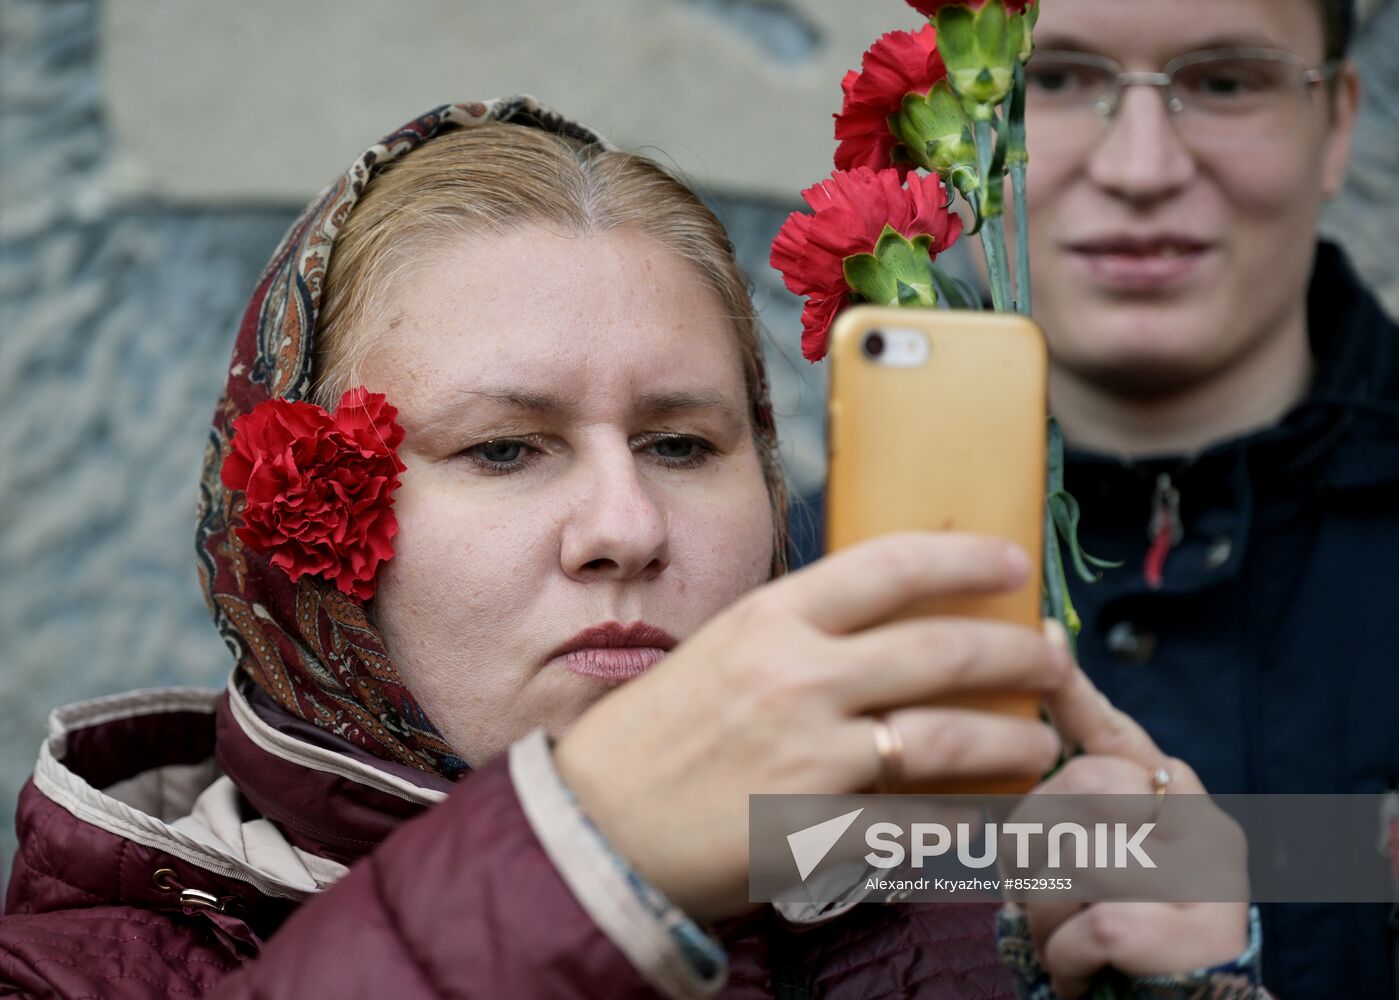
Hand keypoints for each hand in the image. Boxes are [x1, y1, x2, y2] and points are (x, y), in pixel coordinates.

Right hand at [553, 532, 1069, 921]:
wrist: (597, 828)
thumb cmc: (651, 736)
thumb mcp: (719, 652)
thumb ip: (798, 633)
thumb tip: (884, 617)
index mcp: (769, 620)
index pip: (890, 566)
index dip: (965, 558)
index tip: (1012, 561)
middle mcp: (797, 677)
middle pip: (941, 649)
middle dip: (1016, 651)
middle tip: (1053, 655)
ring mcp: (812, 756)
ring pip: (949, 737)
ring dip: (1011, 739)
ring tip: (1039, 740)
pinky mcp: (819, 830)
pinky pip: (919, 821)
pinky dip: (964, 818)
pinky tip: (987, 814)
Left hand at [1016, 643, 1249, 998]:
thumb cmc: (1122, 930)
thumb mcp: (1098, 859)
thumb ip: (1075, 803)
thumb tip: (1020, 737)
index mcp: (1175, 796)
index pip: (1116, 731)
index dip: (1075, 691)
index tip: (1043, 639)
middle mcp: (1205, 824)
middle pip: (1080, 785)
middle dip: (1033, 843)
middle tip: (1039, 892)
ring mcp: (1210, 877)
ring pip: (1079, 858)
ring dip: (1046, 914)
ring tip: (1064, 938)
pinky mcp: (1195, 933)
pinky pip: (1092, 926)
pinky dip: (1067, 959)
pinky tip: (1081, 973)